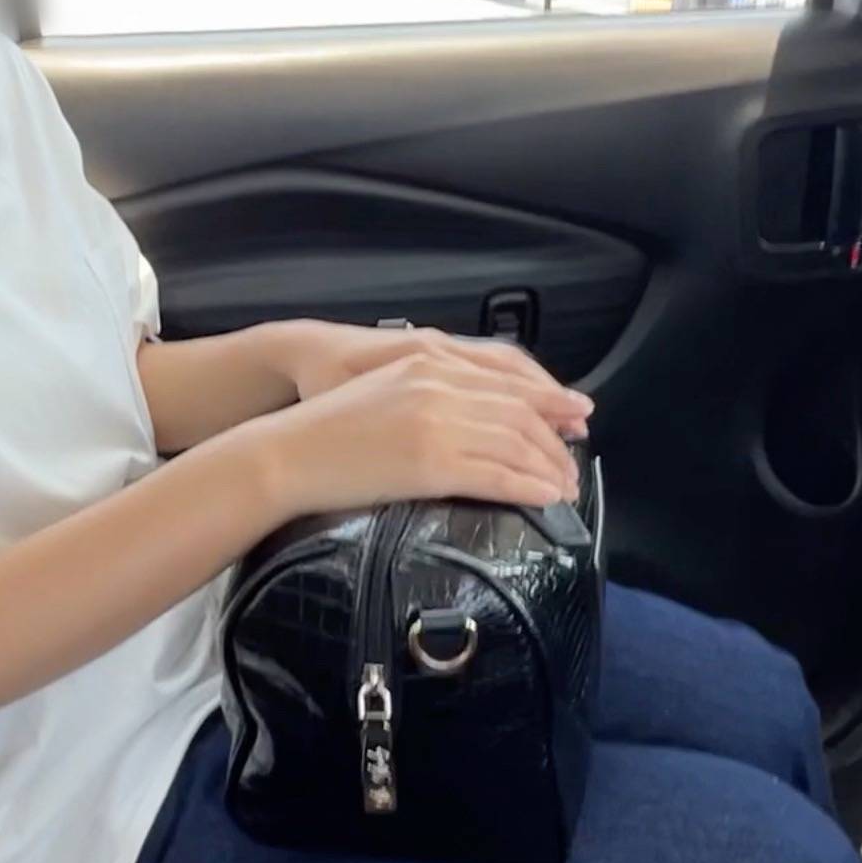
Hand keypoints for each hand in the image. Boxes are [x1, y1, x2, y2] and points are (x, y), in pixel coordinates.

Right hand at [229, 348, 586, 518]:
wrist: (286, 452)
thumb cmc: (324, 431)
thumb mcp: (383, 394)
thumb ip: (426, 395)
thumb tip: (463, 423)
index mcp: (428, 364)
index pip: (507, 379)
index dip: (549, 398)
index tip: (575, 415)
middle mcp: (438, 385)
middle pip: (520, 410)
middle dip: (555, 440)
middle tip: (574, 465)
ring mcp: (436, 422)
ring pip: (516, 442)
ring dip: (549, 468)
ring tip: (565, 489)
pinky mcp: (430, 461)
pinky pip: (496, 474)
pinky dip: (528, 487)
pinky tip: (544, 499)